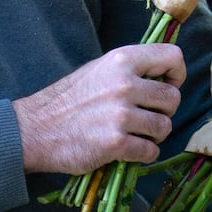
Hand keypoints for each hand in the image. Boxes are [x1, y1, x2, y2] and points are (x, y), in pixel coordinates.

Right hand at [11, 44, 184, 174]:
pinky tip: (129, 149)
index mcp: (122, 60)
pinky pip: (150, 151)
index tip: (166, 85)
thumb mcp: (100, 68)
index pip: (173, 57)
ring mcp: (120, 114)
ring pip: (165, 126)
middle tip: (146, 116)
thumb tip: (165, 77)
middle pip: (173, 98)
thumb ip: (131, 69)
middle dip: (164, 111)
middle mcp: (124, 84)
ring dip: (155, 134)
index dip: (176, 74)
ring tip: (136, 134)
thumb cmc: (70, 98)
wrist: (35, 128)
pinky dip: (144, 153)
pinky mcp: (115, 143)